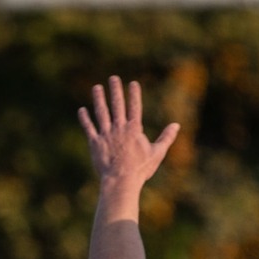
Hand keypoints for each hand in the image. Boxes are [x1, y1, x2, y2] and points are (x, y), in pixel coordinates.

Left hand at [79, 76, 179, 190]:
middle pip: (117, 105)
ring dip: (98, 99)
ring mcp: (106, 134)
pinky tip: (81, 110)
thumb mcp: (157, 153)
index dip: (134, 94)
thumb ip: (166, 137)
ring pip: (102, 113)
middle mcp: (119, 128)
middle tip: (113, 78)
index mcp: (134, 129)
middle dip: (115, 90)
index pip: (135, 107)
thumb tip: (176, 125)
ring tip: (96, 87)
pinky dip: (85, 119)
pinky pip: (89, 128)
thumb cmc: (140, 169)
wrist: (121, 181)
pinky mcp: (95, 143)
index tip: (132, 83)